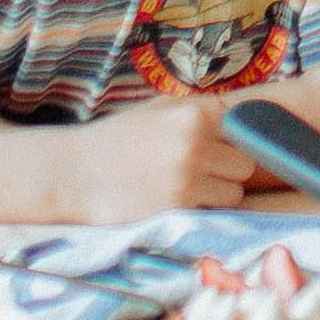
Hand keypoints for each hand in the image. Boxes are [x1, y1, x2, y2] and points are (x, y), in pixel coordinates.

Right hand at [67, 93, 249, 220]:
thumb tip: (239, 115)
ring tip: (192, 188)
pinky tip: (179, 200)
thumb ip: (195, 110)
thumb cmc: (115, 140)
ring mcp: (188, 176)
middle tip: (205, 171)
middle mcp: (195, 142)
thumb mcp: (154, 110)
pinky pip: (213, 210)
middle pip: (245, 161)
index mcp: (192, 113)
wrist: (73, 173)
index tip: (216, 145)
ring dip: (220, 192)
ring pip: (235, 190)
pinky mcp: (179, 206)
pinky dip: (202, 208)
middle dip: (229, 168)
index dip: (231, 138)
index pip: (242, 126)